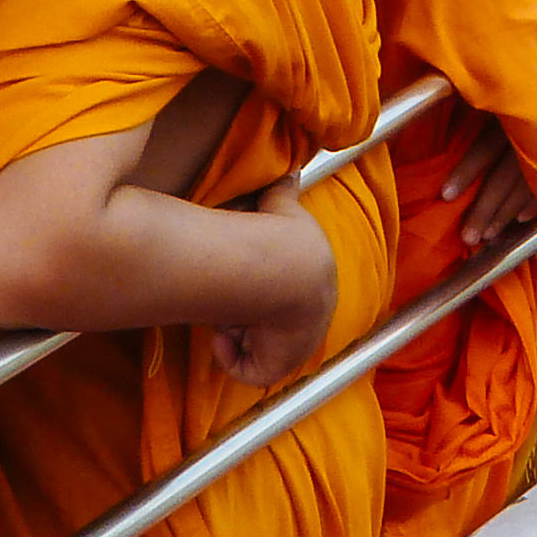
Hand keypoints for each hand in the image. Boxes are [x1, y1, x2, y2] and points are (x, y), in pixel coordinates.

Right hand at [207, 184, 339, 388]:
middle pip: (271, 325)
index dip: (266, 290)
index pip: (291, 298)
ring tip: (223, 313)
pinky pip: (250, 371)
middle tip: (229, 299)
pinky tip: (220, 338)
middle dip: (247, 313)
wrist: (284, 269)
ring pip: (257, 346)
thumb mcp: (284, 207)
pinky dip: (231, 358)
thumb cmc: (285, 239)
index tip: (245, 282)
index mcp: (316, 287)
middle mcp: (309, 322)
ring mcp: (293, 347)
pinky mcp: (276, 365)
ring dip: (237, 332)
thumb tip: (291, 166)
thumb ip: (284, 191)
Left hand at [437, 124, 536, 256]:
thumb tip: (452, 116)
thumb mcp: (511, 93)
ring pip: (524, 191)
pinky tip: (522, 219)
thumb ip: (489, 112)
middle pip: (502, 180)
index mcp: (515, 118)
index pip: (484, 150)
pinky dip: (536, 205)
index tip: (444, 195)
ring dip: (505, 215)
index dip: (465, 172)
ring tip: (488, 236)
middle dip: (484, 210)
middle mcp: (532, 138)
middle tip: (467, 237)